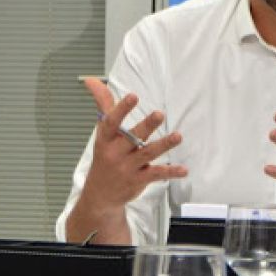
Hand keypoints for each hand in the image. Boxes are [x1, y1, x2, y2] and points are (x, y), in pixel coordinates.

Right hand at [81, 77, 186, 212]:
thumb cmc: (105, 156)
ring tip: (178, 136)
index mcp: (106, 139)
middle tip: (160, 114)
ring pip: (147, 154)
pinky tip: (184, 169)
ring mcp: (127, 167)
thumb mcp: (102, 131)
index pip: (112, 122)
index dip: (122, 109)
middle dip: (147, 126)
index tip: (133, 96)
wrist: (99, 195)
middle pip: (132, 137)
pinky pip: (156, 174)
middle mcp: (116, 153)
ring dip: (164, 145)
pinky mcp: (139, 180)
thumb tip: (91, 80)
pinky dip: (171, 172)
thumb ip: (103, 104)